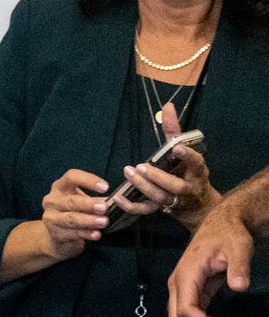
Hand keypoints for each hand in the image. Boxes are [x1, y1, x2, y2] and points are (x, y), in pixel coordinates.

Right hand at [38, 169, 113, 260]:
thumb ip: (97, 200)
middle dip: (88, 204)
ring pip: (71, 218)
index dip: (88, 180)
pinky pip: (72, 233)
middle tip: (104, 207)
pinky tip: (96, 234)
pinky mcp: (54, 233)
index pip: (72, 177)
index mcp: (60, 187)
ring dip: (88, 220)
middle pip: (71, 201)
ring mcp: (51, 217)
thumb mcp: (82, 201)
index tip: (106, 187)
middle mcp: (52, 200)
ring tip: (104, 222)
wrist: (56, 234)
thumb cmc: (74, 212)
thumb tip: (118, 201)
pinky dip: (86, 233)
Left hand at [117, 103, 217, 228]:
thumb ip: (174, 131)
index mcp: (197, 171)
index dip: (188, 156)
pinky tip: (119, 197)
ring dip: (144, 187)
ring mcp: (175, 201)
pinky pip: (145, 210)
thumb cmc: (188, 172)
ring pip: (161, 198)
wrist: (197, 205)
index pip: (196, 163)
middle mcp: (189, 188)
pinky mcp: (161, 210)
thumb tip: (168, 105)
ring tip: (130, 173)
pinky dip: (131, 206)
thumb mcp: (184, 153)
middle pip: (176, 186)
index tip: (176, 148)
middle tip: (141, 166)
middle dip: (158, 177)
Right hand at [168, 202, 249, 316]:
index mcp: (186, 275)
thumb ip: (239, 267)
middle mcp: (178, 285)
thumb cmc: (228, 235)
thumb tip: (239, 286)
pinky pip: (187, 316)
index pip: (185, 310)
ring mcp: (181, 290)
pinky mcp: (189, 293)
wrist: (221, 225)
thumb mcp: (238, 247)